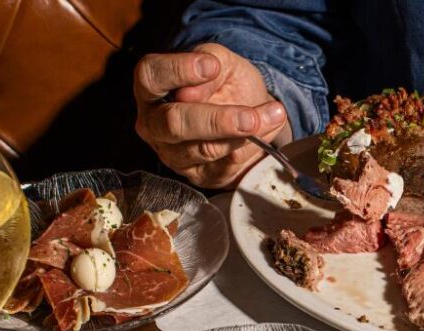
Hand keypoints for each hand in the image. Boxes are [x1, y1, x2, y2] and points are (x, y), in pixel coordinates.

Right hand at [134, 43, 291, 187]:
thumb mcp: (222, 61)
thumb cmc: (224, 84)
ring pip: (205, 149)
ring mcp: (173, 154)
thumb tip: (191, 92)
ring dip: (244, 135)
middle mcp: (154, 125)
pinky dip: (253, 147)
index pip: (150, 77)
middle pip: (173, 124)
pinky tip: (268, 129)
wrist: (245, 113)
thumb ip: (209, 63)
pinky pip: (226, 166)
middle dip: (216, 120)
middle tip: (249, 116)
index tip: (211, 66)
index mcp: (152, 89)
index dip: (177, 71)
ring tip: (273, 115)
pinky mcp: (199, 175)